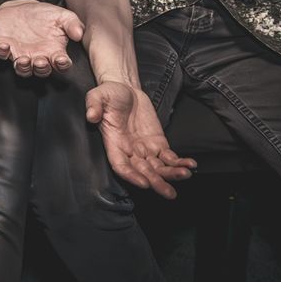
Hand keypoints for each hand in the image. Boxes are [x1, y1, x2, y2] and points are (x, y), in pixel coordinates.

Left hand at [0, 0, 83, 75]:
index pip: (61, 64)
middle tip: (40, 61)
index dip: (62, 65)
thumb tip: (79, 33)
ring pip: (22, 69)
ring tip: (23, 59)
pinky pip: (2, 54)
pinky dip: (2, 52)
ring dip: (22, 66)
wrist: (20, 8)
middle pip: (41, 70)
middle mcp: (38, 56)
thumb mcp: (62, 16)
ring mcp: (20, 54)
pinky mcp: (5, 47)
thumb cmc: (43, 15)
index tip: (62, 60)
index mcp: (54, 51)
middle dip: (41, 68)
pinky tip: (4, 46)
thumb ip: (73, 24)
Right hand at [86, 80, 196, 198]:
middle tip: (169, 192)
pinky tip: (190, 164)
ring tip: (185, 175)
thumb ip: (93, 105)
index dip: (132, 176)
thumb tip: (91, 115)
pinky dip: (179, 162)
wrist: (126, 89)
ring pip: (158, 168)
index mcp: (113, 143)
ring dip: (171, 174)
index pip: (121, 166)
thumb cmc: (109, 94)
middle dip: (156, 183)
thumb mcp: (98, 95)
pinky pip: (169, 157)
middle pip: (143, 172)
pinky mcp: (158, 143)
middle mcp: (129, 151)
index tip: (144, 183)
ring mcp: (145, 149)